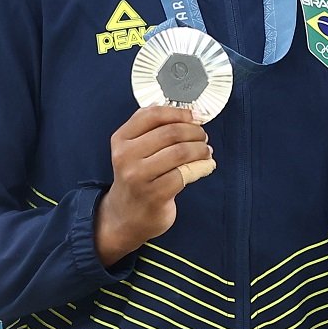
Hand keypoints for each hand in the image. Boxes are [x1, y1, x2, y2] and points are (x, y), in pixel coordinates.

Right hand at [94, 106, 213, 265]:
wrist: (126, 216)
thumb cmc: (138, 177)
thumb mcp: (135, 149)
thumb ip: (156, 128)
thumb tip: (192, 114)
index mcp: (122, 138)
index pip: (153, 114)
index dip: (180, 113)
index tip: (196, 117)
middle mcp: (126, 156)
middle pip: (171, 132)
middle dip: (195, 132)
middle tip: (203, 137)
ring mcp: (138, 176)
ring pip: (180, 152)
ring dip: (201, 149)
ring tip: (206, 151)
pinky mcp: (154, 194)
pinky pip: (185, 173)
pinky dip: (202, 167)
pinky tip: (205, 166)